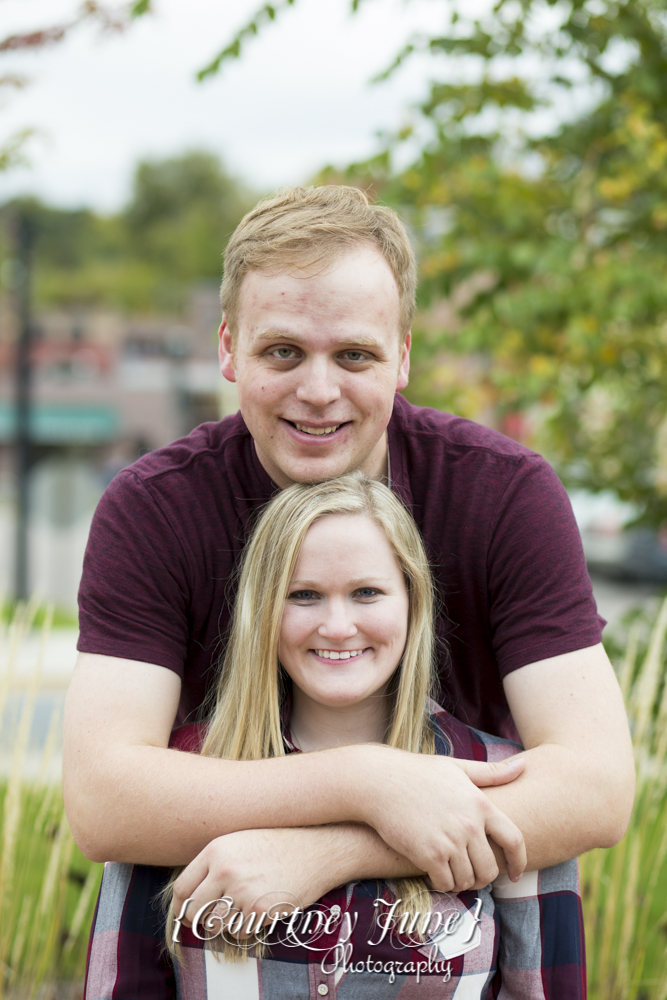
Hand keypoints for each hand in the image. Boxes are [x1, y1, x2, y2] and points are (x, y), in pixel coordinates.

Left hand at [172, 827, 336, 934]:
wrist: (316, 849)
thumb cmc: (277, 844)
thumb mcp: (239, 841)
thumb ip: (213, 864)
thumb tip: (188, 897)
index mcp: (216, 850)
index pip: (181, 888)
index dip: (181, 906)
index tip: (187, 912)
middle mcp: (225, 870)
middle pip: (192, 912)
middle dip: (198, 920)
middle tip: (210, 919)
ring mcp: (242, 890)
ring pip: (214, 925)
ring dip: (223, 924)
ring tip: (240, 909)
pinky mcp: (260, 909)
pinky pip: (239, 931)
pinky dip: (246, 926)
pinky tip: (260, 909)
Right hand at [356, 747, 526, 892]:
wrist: (379, 782)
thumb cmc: (417, 772)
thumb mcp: (456, 768)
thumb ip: (491, 772)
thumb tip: (524, 765)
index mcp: (480, 803)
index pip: (514, 840)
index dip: (519, 862)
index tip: (514, 873)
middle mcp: (469, 825)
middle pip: (490, 869)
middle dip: (482, 877)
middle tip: (470, 875)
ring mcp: (449, 841)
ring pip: (468, 880)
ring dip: (461, 882)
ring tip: (451, 874)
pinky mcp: (428, 855)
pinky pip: (446, 883)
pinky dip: (442, 884)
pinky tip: (434, 875)